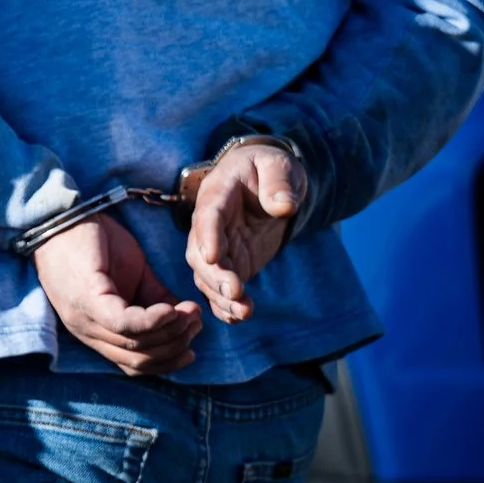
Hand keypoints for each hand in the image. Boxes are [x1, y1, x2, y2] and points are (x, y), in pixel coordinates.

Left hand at [33, 216, 201, 376]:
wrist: (63, 213)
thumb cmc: (95, 242)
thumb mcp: (134, 274)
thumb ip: (156, 298)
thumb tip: (186, 318)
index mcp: (96, 331)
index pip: (134, 364)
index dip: (168, 360)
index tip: (192, 347)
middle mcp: (87, 331)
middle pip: (139, 359)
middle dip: (175, 346)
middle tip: (195, 323)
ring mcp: (84, 317)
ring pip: (135, 344)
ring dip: (171, 332)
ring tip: (190, 314)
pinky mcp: (87, 298)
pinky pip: (124, 323)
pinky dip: (153, 321)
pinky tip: (172, 310)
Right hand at [185, 141, 306, 322]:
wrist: (268, 181)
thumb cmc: (269, 168)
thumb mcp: (278, 165)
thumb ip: (279, 182)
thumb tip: (283, 207)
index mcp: (217, 194)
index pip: (208, 216)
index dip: (208, 235)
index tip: (212, 256)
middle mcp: (209, 223)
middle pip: (200, 252)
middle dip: (214, 275)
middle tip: (234, 291)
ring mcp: (218, 246)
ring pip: (207, 275)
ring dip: (220, 295)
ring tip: (243, 311)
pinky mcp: (231, 263)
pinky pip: (220, 287)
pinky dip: (225, 304)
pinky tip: (238, 317)